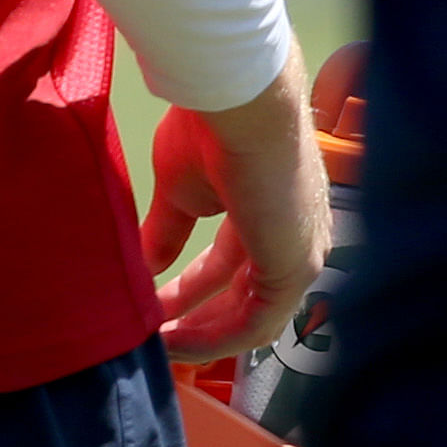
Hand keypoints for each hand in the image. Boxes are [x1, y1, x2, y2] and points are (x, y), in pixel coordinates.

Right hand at [147, 52, 330, 363]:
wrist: (238, 101)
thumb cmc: (212, 128)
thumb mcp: (180, 188)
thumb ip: (169, 229)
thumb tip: (147, 260)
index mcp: (269, 213)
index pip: (231, 265)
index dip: (190, 290)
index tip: (151, 304)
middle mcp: (293, 238)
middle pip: (240, 296)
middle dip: (192, 318)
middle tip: (149, 334)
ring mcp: (300, 256)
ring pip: (249, 317)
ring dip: (199, 335)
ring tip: (154, 345)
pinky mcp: (294, 269)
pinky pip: (253, 323)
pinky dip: (212, 340)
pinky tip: (173, 342)